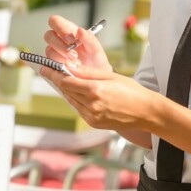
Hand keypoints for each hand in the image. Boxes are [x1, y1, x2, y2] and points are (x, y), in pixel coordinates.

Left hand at [38, 65, 167, 132]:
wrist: (146, 112)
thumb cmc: (132, 91)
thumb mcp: (110, 76)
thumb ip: (87, 72)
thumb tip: (69, 67)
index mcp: (95, 90)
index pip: (67, 81)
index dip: (54, 74)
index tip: (45, 68)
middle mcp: (91, 105)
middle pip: (67, 91)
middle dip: (59, 81)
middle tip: (51, 71)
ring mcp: (92, 116)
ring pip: (71, 101)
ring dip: (67, 91)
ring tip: (64, 81)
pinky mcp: (94, 123)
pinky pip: (79, 109)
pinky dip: (76, 100)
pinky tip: (78, 93)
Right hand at [41, 15, 112, 73]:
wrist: (95, 76)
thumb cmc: (95, 60)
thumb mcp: (95, 48)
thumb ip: (89, 38)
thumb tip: (80, 30)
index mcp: (68, 30)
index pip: (55, 21)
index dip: (59, 28)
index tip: (71, 39)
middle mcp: (59, 40)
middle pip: (48, 36)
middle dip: (61, 46)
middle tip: (74, 55)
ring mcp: (54, 52)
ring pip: (49, 51)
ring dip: (63, 58)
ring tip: (77, 64)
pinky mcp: (52, 63)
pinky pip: (50, 63)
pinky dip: (61, 66)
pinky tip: (71, 68)